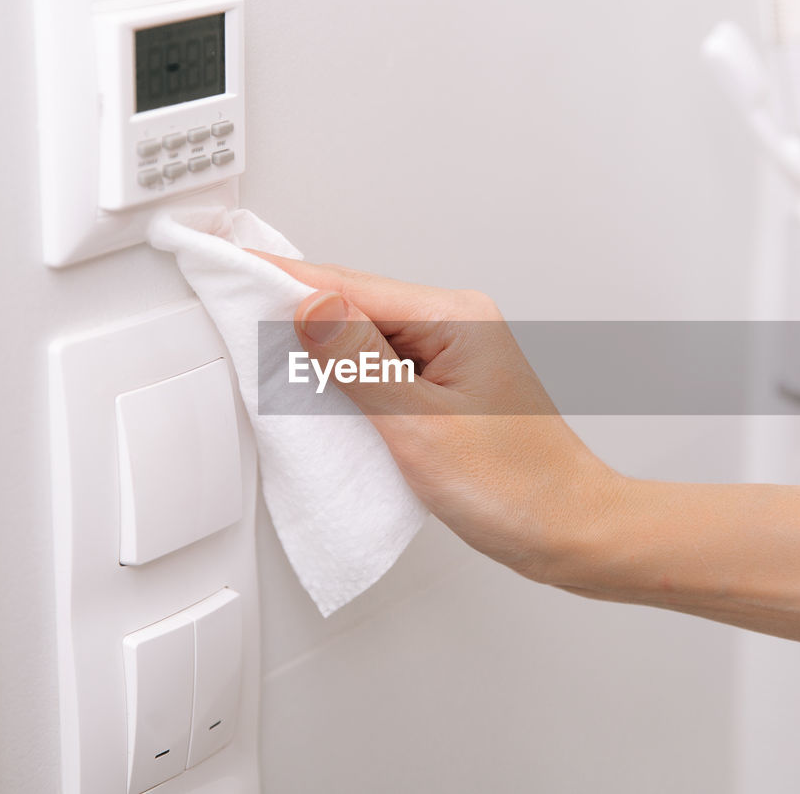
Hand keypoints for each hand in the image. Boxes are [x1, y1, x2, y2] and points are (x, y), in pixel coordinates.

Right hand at [250, 251, 626, 584]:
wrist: (568, 530)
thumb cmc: (518, 487)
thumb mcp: (421, 426)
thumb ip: (360, 365)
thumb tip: (310, 310)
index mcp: (456, 319)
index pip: (349, 287)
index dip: (283, 279)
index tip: (233, 269)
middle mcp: (457, 327)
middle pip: (355, 305)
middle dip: (293, 309)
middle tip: (232, 307)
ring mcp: (452, 357)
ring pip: (365, 338)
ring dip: (318, 348)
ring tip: (262, 350)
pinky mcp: (446, 389)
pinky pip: (382, 369)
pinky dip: (346, 379)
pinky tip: (320, 392)